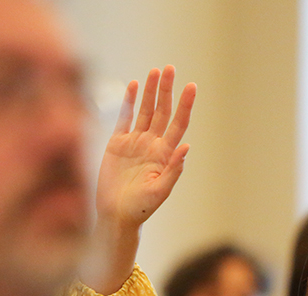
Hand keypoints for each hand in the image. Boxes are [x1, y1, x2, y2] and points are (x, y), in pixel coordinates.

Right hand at [96, 66, 195, 228]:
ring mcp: (135, 142)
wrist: (116, 214)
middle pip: (162, 111)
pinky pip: (125, 118)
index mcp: (165, 154)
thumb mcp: (160, 191)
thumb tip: (186, 147)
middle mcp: (152, 145)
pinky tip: (135, 86)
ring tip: (155, 71)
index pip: (178, 124)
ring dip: (150, 91)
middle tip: (170, 68)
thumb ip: (173, 169)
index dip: (185, 105)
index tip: (191, 87)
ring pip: (145, 111)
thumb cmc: (141, 208)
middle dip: (166, 90)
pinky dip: (130, 102)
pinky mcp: (118, 144)